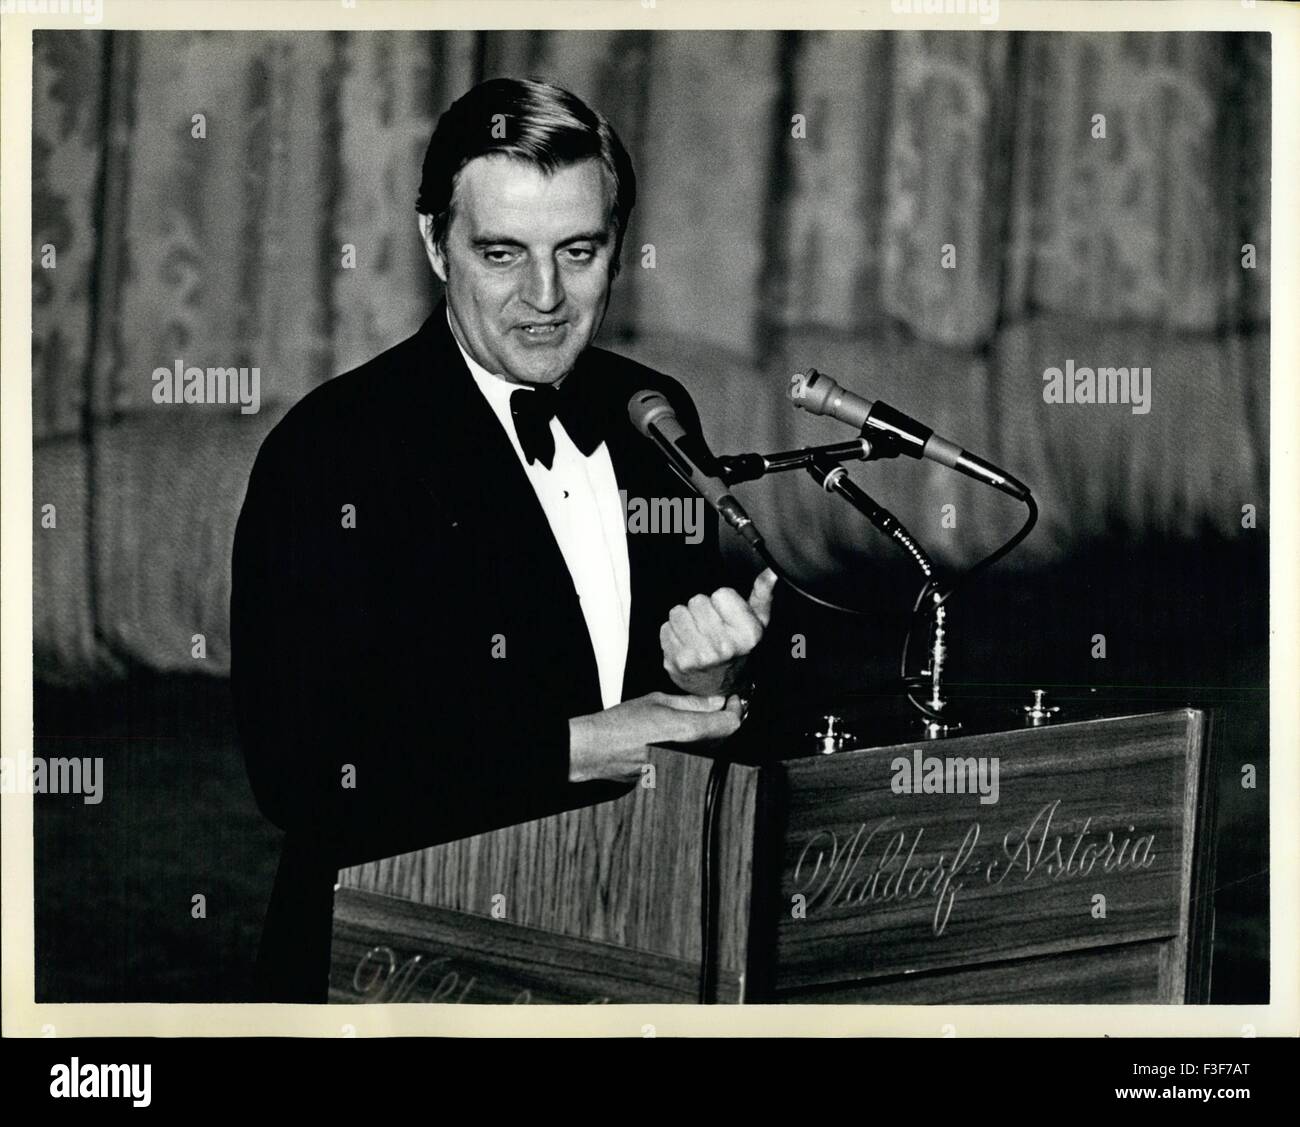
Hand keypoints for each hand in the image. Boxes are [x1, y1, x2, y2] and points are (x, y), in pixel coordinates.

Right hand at [568, 692, 744, 782]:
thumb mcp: (657, 701)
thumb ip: (691, 703)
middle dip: (724, 720)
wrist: (595, 751)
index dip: (737, 709)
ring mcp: (682, 769)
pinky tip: (681, 736)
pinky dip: (696, 747)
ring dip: (712, 734)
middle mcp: (689, 754)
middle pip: (724, 738)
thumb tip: (715, 701)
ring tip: (698, 718)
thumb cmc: (620, 724)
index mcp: (687, 731)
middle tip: (720, 704)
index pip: (730, 724)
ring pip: (711, 750)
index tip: (734, 700)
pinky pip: (695, 760)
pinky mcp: (673, 777)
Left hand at [660, 568, 776, 696]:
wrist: (722, 687)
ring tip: (697, 633)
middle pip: (697, 601)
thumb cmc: (739, 648)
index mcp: (747, 634)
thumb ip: (763, 594)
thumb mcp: (758, 622)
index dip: (722, 602)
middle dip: (702, 610)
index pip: (721, 594)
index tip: (726, 616)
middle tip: (710, 626)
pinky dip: (673, 634)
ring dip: (685, 620)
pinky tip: (686, 644)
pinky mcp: (677, 661)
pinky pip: (666, 628)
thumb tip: (771, 572)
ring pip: (678, 612)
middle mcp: (723, 646)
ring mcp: (698, 655)